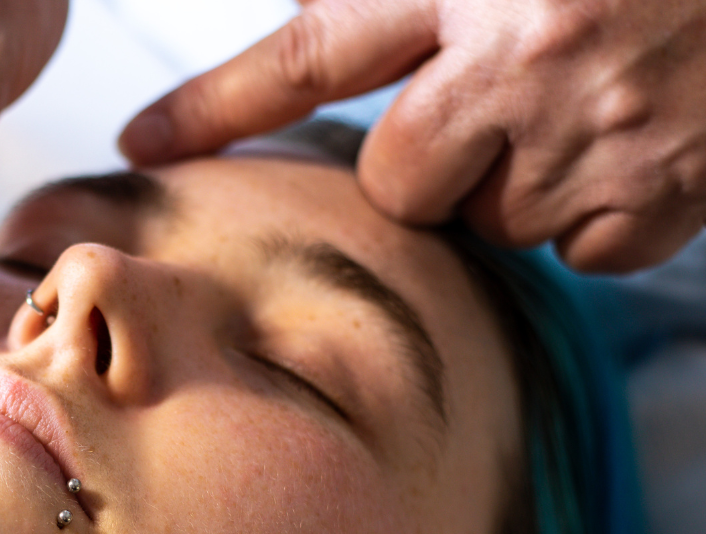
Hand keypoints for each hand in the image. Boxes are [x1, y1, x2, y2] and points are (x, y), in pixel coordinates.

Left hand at [119, 0, 705, 271]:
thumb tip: (317, 22)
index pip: (309, 56)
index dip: (214, 106)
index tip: (141, 144)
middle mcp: (528, 55)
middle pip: (400, 180)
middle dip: (430, 162)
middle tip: (496, 105)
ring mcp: (602, 130)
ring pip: (492, 221)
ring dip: (519, 181)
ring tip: (583, 107)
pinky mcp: (672, 189)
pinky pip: (584, 251)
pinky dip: (598, 215)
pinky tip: (631, 147)